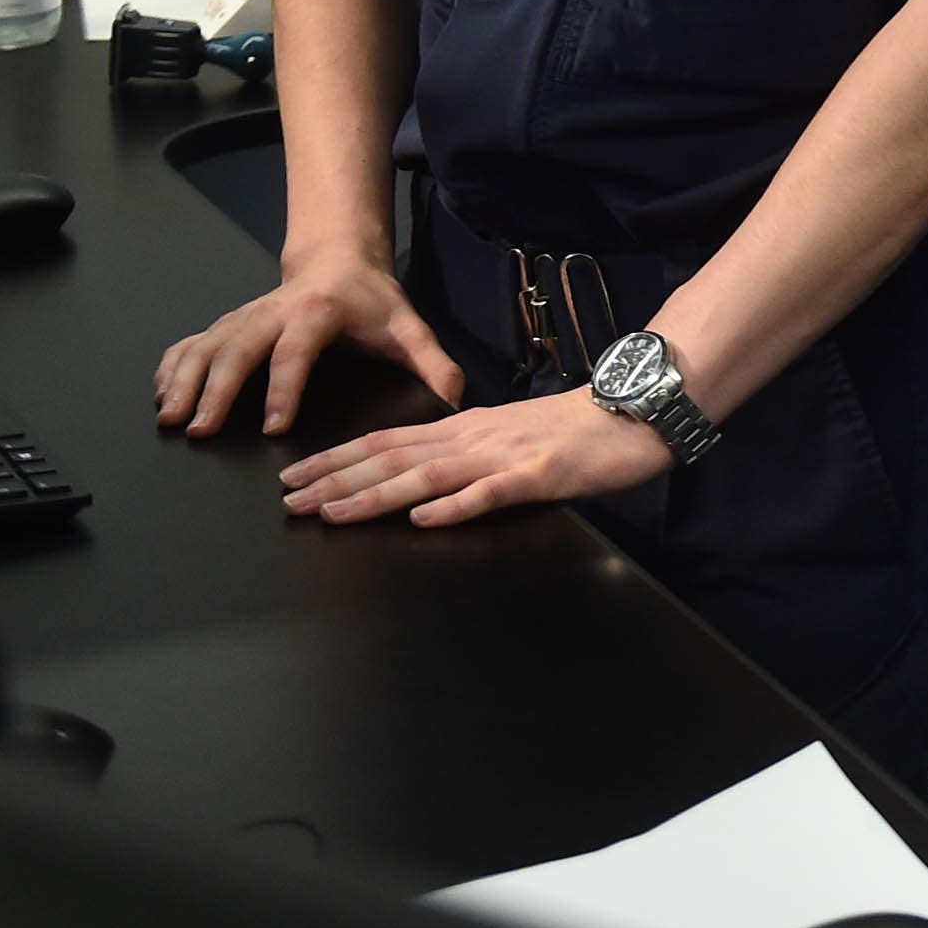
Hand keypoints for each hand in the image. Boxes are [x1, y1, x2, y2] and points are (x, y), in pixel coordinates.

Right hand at [156, 248, 464, 439]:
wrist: (340, 260)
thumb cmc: (373, 301)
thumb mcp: (408, 327)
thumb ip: (432, 361)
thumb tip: (456, 397)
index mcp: (317, 313)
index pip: (296, 353)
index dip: (283, 389)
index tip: (272, 426)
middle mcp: (272, 312)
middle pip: (237, 349)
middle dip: (215, 389)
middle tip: (200, 429)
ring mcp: (245, 316)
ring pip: (206, 344)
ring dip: (183, 379)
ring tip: (169, 417)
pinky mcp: (228, 322)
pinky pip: (192, 341)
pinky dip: (172, 365)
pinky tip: (160, 394)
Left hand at [276, 385, 672, 527]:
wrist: (639, 409)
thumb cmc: (581, 428)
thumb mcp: (515, 436)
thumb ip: (474, 453)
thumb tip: (430, 480)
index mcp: (468, 428)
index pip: (389, 441)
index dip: (338, 459)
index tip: (296, 477)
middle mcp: (476, 437)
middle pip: (394, 457)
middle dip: (336, 479)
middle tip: (288, 500)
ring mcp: (506, 455)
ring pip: (428, 475)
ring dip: (375, 494)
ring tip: (331, 512)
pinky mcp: (541, 475)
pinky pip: (491, 493)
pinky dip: (453, 506)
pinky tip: (423, 519)